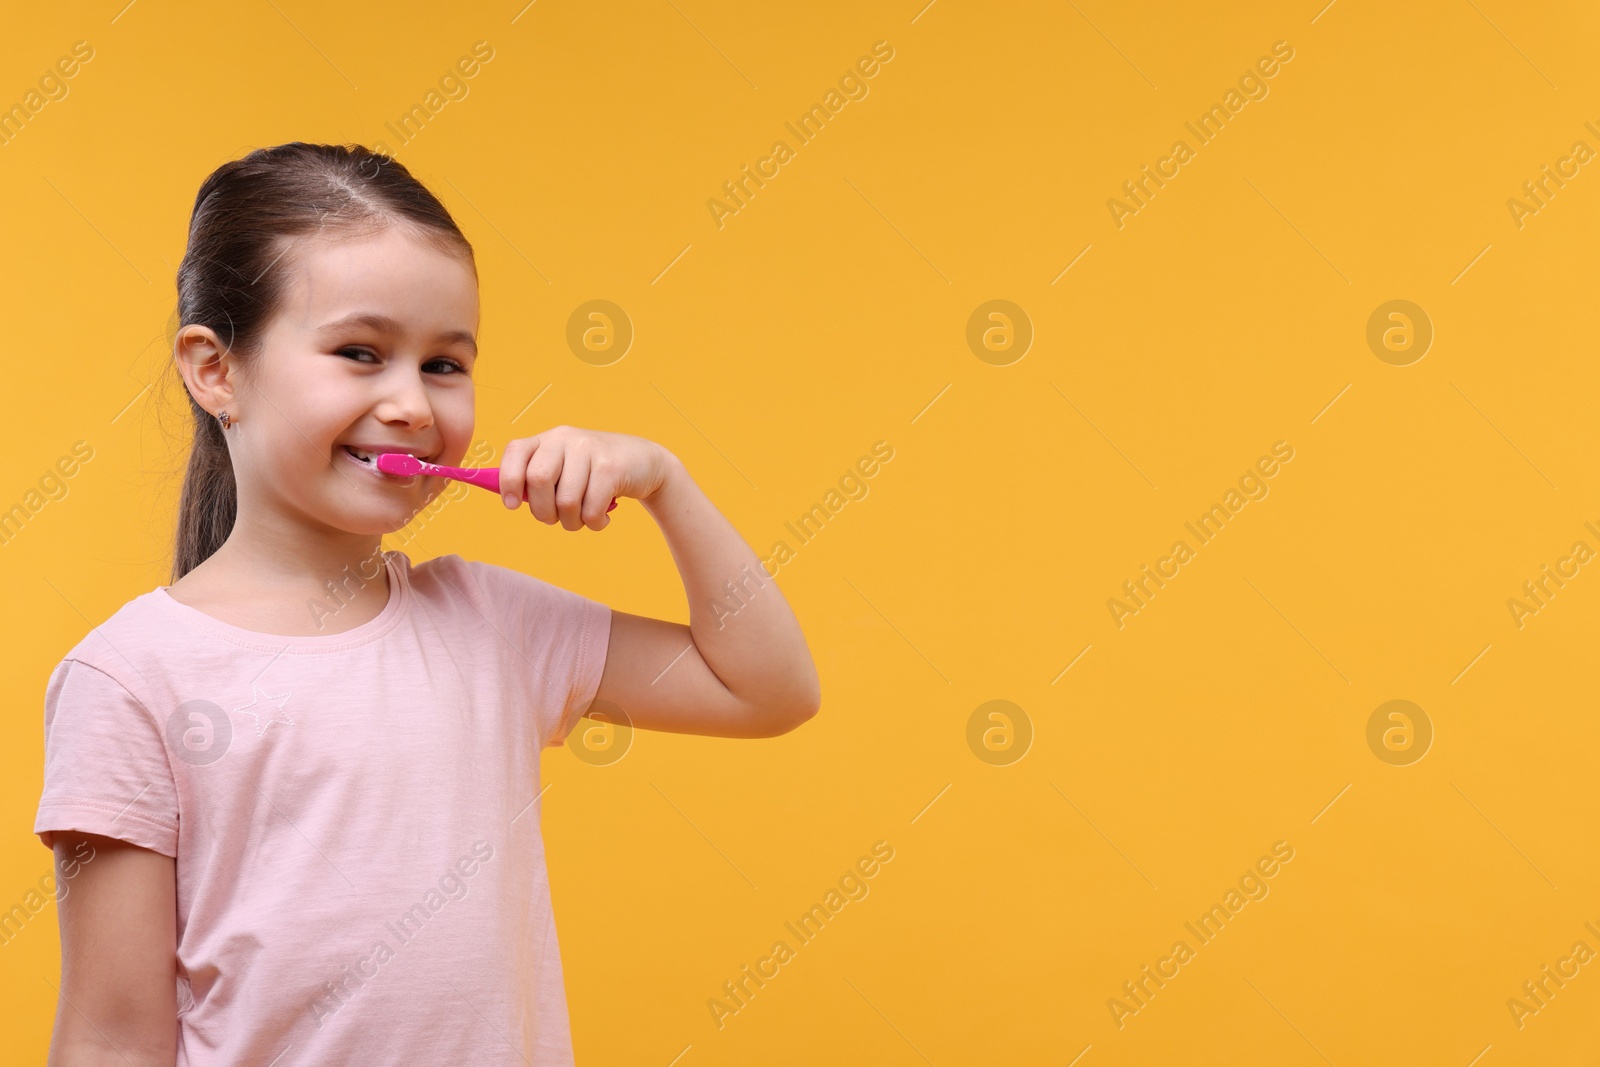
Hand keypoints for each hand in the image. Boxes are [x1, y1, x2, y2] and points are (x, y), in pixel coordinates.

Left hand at [498, 426, 673, 530]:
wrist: (644, 462)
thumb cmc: (595, 474)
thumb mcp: (565, 469)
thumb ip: (538, 481)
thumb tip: (510, 500)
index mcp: (548, 439)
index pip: (515, 452)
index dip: (508, 480)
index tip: (512, 505)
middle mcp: (566, 438)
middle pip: (538, 479)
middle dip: (543, 512)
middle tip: (555, 519)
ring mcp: (589, 449)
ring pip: (567, 501)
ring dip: (572, 523)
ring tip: (582, 520)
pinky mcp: (611, 467)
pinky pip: (592, 509)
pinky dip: (595, 524)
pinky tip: (602, 518)